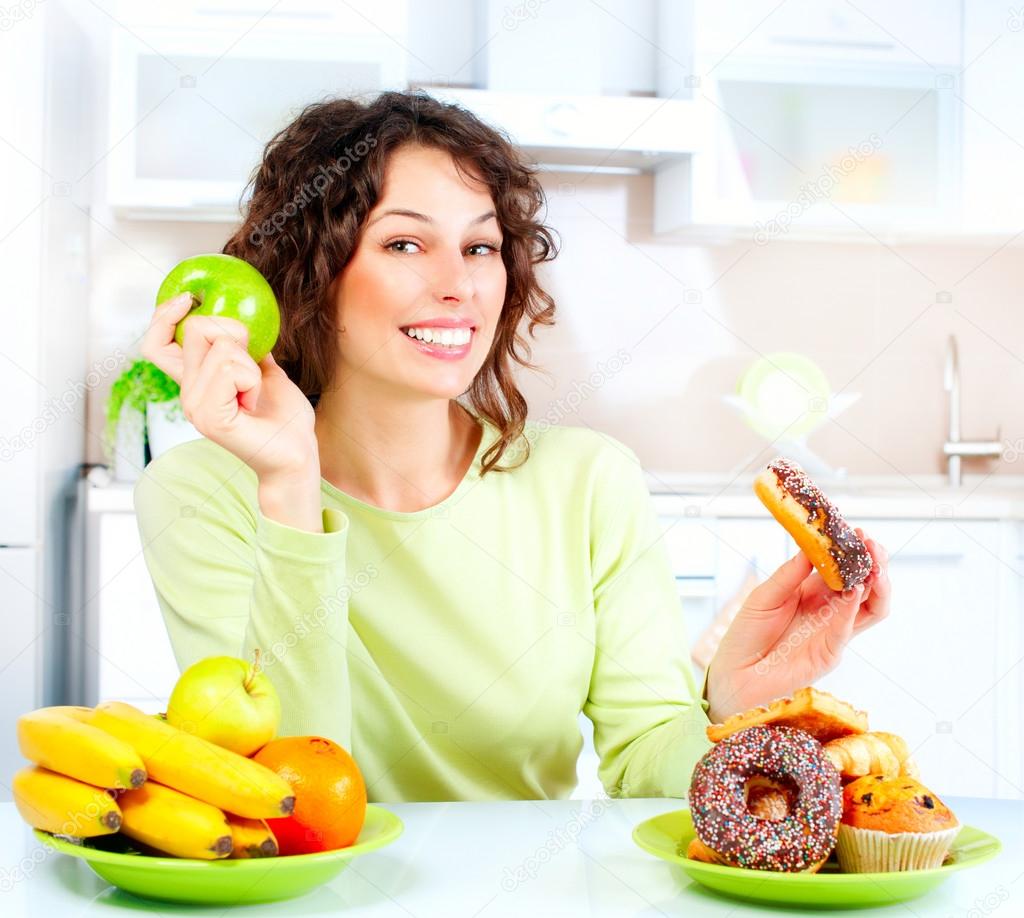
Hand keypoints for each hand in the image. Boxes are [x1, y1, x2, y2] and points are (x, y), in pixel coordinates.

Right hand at [141, 293, 318, 481]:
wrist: (297, 455)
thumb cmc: (285, 419)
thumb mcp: (266, 372)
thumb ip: (250, 350)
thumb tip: (246, 320)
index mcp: (195, 383)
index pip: (156, 343)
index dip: (165, 315)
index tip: (191, 298)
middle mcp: (187, 394)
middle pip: (196, 329)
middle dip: (234, 333)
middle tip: (251, 365)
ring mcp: (195, 407)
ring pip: (222, 348)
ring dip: (251, 365)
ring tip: (255, 393)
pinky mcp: (209, 418)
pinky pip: (230, 370)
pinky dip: (252, 379)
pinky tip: (254, 402)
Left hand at [705, 531, 889, 722]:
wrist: (734, 673)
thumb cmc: (747, 634)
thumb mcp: (765, 596)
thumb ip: (790, 574)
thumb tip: (811, 546)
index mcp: (814, 593)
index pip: (844, 568)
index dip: (853, 551)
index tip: (856, 532)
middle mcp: (830, 611)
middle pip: (867, 586)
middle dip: (874, 564)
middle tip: (871, 545)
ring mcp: (834, 633)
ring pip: (871, 608)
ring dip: (876, 585)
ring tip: (872, 564)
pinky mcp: (830, 654)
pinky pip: (848, 629)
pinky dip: (853, 607)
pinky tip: (853, 589)